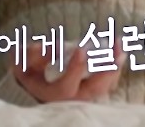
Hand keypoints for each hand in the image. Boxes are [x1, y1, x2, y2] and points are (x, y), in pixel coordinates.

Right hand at [11, 42, 125, 102]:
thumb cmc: (28, 70)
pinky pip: (108, 83)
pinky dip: (115, 68)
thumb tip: (57, 48)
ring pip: (104, 87)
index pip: (66, 86)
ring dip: (114, 66)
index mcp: (52, 94)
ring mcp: (84, 97)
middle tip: (115, 47)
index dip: (74, 68)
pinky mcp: (93, 92)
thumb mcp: (24, 62)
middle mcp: (71, 100)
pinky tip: (120, 50)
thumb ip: (35, 54)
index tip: (81, 48)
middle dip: (106, 69)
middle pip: (92, 89)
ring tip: (120, 45)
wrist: (34, 85)